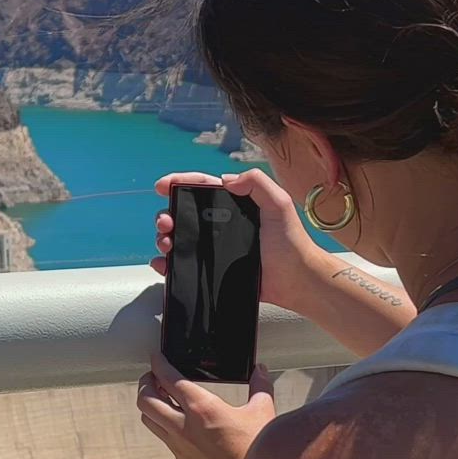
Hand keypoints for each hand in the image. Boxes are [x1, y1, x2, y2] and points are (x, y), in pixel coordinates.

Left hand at [136, 353, 276, 458]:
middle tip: (154, 376)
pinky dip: (163, 423)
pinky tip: (177, 421)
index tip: (156, 356)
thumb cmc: (256, 453)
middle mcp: (183, 426)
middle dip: (145, 383)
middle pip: (145, 399)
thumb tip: (260, 371)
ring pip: (148, 419)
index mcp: (202, 409)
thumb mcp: (262, 413)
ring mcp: (179, 445)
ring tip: (161, 396)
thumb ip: (260, 387)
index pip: (168, 378)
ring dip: (150, 404)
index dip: (158, 363)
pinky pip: (163, 436)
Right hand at [152, 167, 328, 315]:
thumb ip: (257, 183)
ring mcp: (215, 247)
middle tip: (165, 222)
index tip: (162, 186)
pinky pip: (183, 264)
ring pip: (180, 237)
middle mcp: (221, 224)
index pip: (201, 187)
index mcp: (233, 204)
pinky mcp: (212, 270)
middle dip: (167, 214)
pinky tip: (163, 262)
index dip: (178, 183)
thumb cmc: (291, 242)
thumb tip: (225, 179)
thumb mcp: (279, 204)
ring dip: (165, 238)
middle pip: (183, 213)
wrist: (295, 280)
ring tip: (167, 242)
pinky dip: (167, 263)